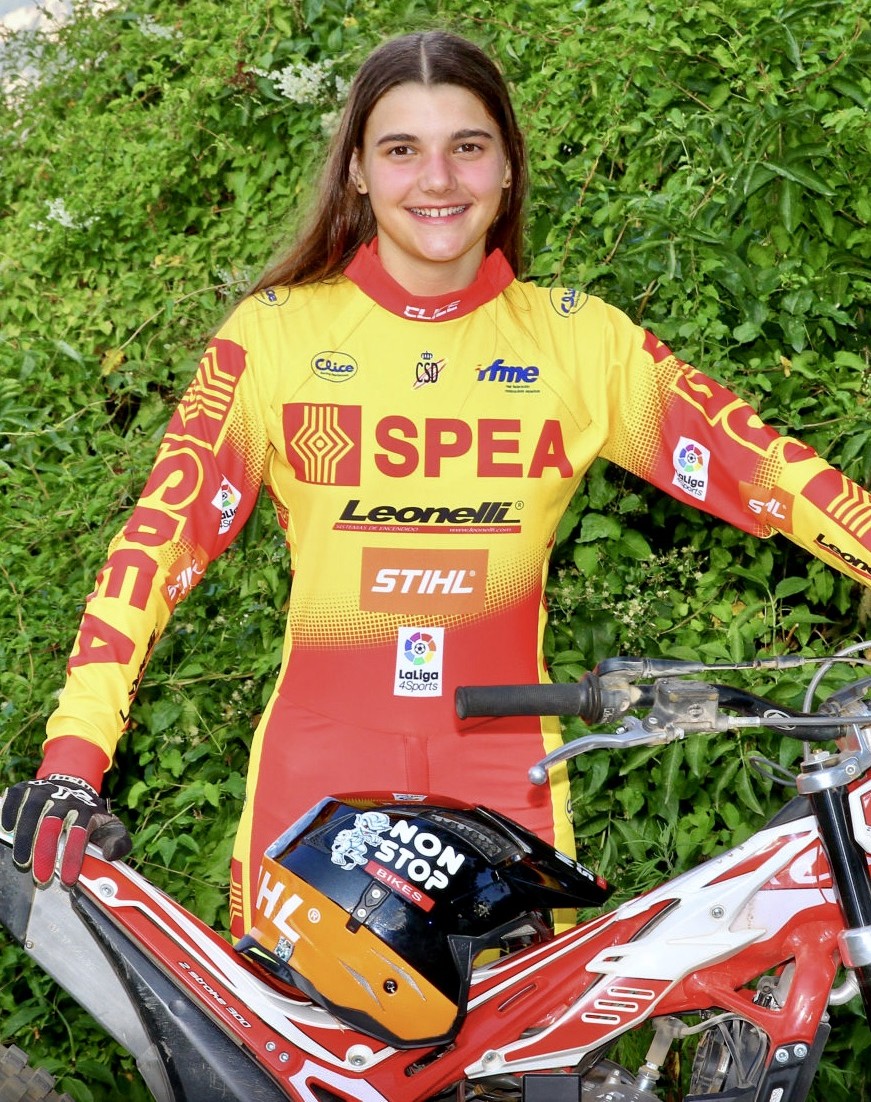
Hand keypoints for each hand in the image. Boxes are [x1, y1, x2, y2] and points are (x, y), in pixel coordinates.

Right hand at [0, 774, 131, 886]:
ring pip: (32, 812)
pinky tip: (6, 829)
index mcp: (86, 811)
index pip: (80, 833)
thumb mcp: (111, 826)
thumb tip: (111, 855)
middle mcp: (64, 800)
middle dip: (46, 852)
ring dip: (25, 837)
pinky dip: (9, 812)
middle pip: (53, 824)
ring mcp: (44, 792)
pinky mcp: (26, 788)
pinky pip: (16, 798)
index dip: (73, 857)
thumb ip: (119, 842)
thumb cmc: (89, 814)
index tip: (68, 880)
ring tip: (21, 862)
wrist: (73, 783)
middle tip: (41, 877)